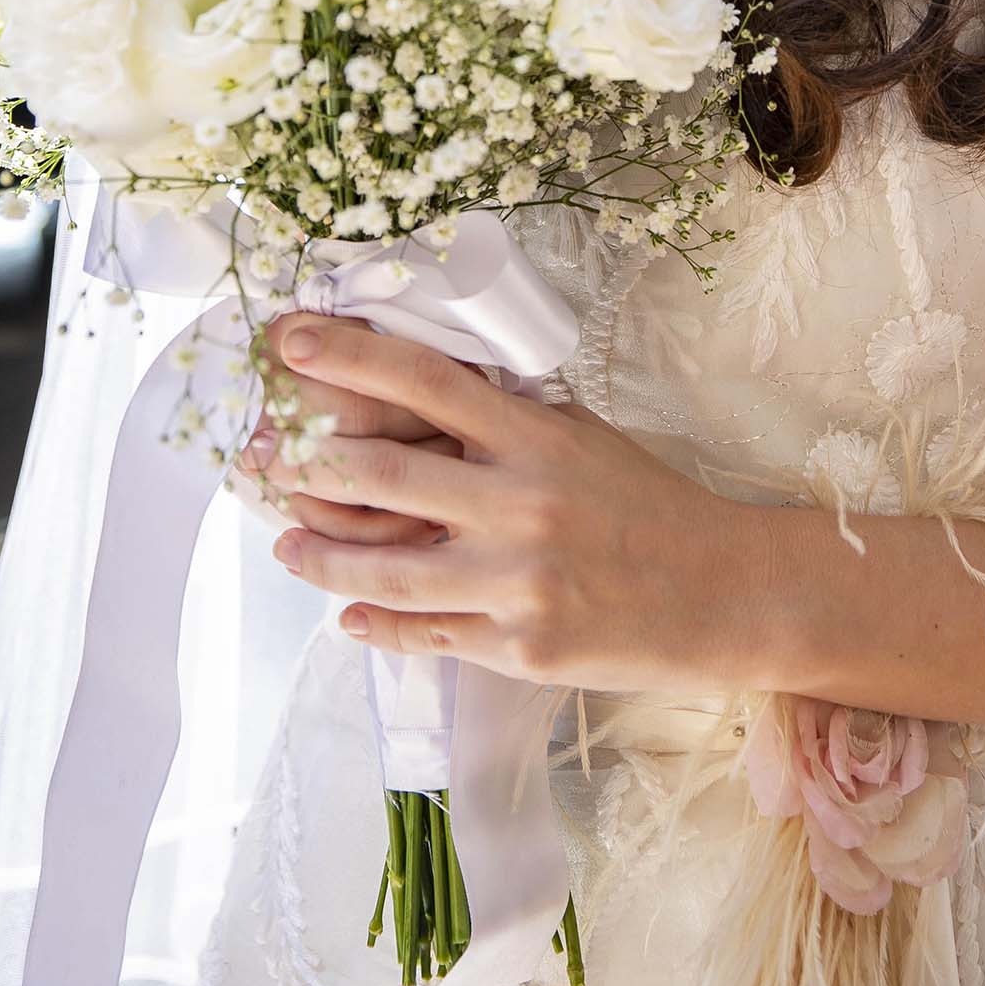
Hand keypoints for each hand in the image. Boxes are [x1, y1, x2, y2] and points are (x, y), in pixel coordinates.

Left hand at [254, 310, 766, 694]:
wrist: (724, 591)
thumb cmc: (649, 505)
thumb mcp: (581, 439)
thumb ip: (503, 426)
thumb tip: (413, 404)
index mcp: (536, 438)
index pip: (424, 381)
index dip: (349, 356)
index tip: (289, 338)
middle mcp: (520, 504)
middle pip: (382, 474)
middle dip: (305, 463)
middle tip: (260, 457)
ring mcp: (517, 583)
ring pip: (385, 569)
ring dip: (320, 554)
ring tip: (286, 544)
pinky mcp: (519, 647)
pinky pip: (425, 633)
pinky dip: (375, 621)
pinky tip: (347, 612)